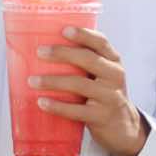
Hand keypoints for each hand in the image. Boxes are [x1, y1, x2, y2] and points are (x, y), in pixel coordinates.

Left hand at [30, 26, 148, 155]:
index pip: (101, 42)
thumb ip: (85, 62)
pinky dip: (57, 106)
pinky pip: (76, 110)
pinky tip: (42, 102)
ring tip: (32, 80)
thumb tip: (46, 49)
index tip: (64, 30)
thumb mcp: (103, 74)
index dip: (83, 34)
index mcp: (113, 61)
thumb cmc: (104, 94)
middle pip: (89, 59)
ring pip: (80, 84)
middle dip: (62, 54)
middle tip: (40, 52)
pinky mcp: (101, 116)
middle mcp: (115, 76)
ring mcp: (110, 96)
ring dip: (53, 81)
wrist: (123, 126)